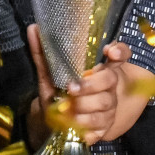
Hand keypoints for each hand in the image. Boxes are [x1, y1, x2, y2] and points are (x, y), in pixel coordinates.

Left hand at [29, 25, 130, 144]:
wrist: (55, 123)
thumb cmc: (58, 93)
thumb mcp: (49, 74)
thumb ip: (44, 54)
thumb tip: (33, 28)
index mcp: (100, 69)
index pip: (120, 55)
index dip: (120, 51)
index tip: (109, 52)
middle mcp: (109, 86)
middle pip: (110, 80)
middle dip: (91, 84)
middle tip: (72, 89)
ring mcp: (109, 106)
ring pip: (104, 103)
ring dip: (83, 107)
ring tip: (65, 110)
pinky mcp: (105, 125)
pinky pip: (99, 125)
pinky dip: (84, 125)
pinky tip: (73, 125)